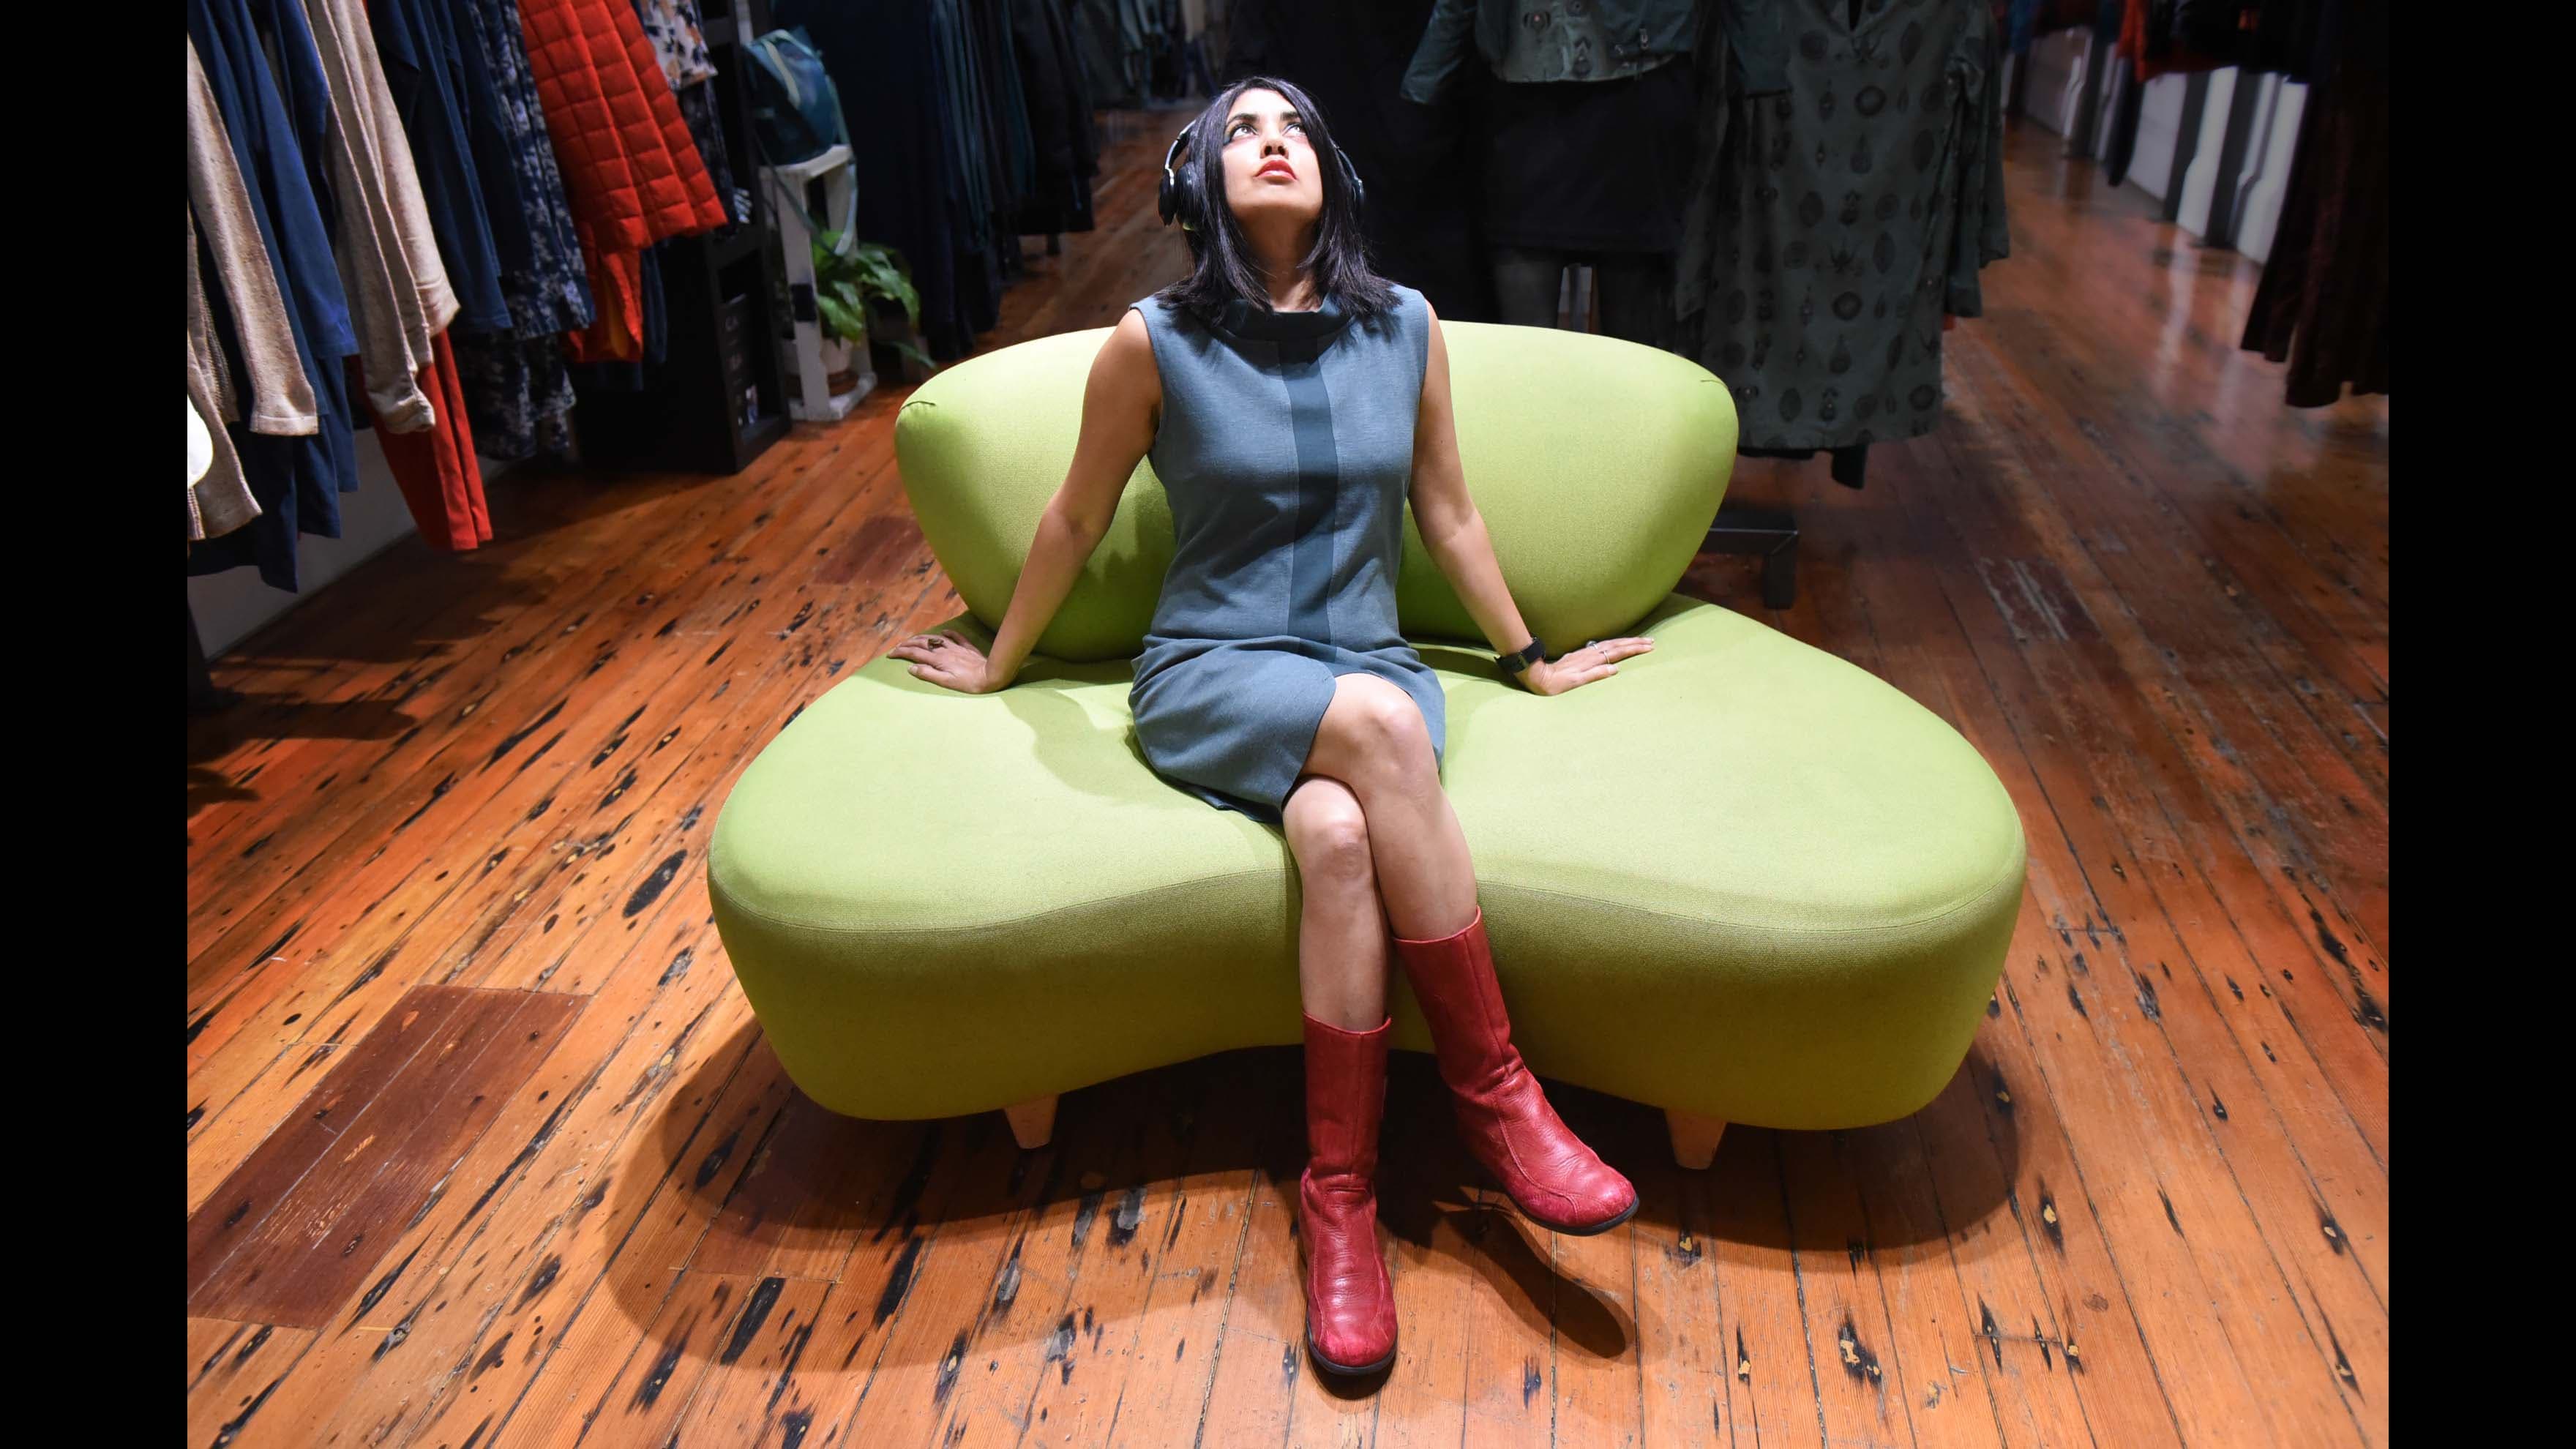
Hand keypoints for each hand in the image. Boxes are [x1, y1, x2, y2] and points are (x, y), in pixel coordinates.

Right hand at [888, 627, 1008, 693]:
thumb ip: (928, 674)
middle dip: (908, 643)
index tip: (890, 654)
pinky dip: (947, 633)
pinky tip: (944, 632)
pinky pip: (955, 637)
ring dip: (922, 637)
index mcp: (938, 660)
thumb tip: (911, 668)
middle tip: (898, 646)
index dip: (901, 652)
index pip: (915, 654)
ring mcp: (956, 647)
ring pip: (935, 638)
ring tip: (914, 638)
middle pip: (922, 643)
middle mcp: (945, 651)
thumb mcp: (946, 682)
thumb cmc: (969, 683)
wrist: (991, 674)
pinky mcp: (967, 648)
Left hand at [1520, 635, 1652, 696]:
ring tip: (1639, 641)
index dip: (1634, 649)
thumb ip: (1595, 674)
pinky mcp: (1581, 655)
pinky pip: (1603, 646)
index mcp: (1592, 660)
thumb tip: (1614, 668)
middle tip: (1651, 641)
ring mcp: (1586, 653)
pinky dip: (1614, 644)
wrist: (1539, 677)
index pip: (1618, 652)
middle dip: (1634, 643)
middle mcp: (1590, 654)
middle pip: (1617, 645)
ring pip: (1610, 644)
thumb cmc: (1556, 683)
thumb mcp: (1576, 682)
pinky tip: (1616, 645)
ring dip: (1626, 642)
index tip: (1649, 647)